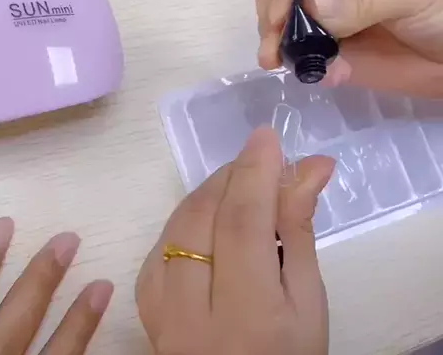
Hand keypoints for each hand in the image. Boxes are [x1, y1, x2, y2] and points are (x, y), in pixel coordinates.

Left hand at [136, 127, 333, 353]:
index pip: (244, 225)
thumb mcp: (308, 303)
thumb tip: (307, 168)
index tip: (266, 137)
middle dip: (229, 177)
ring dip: (205, 194)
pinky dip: (183, 221)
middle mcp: (195, 314)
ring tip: (237, 182)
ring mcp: (161, 312)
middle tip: (257, 158)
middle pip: (201, 220)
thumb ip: (298, 235)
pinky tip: (206, 215)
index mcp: (249, 315)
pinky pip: (157, 249)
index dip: (254, 174)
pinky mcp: (145, 308)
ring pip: (174, 229)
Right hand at [256, 0, 442, 96]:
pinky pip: (298, 51)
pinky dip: (298, 63)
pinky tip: (314, 71)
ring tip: (279, 59)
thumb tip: (310, 3)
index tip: (283, 10)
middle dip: (271, 7)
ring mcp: (323, 11)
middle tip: (276, 39)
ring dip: (274, 38)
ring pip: (279, 15)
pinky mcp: (325, 45)